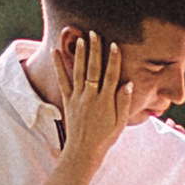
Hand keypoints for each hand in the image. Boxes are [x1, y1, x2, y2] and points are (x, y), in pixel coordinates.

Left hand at [54, 24, 140, 173]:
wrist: (83, 151)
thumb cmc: (105, 137)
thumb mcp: (120, 122)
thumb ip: (124, 102)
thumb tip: (128, 83)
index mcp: (106, 101)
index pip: (111, 76)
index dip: (113, 60)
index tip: (114, 44)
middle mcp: (91, 96)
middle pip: (94, 69)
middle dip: (95, 50)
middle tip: (95, 33)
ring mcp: (78, 97)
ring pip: (79, 72)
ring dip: (80, 54)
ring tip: (80, 37)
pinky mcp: (68, 100)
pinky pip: (63, 80)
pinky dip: (59, 66)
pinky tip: (56, 52)